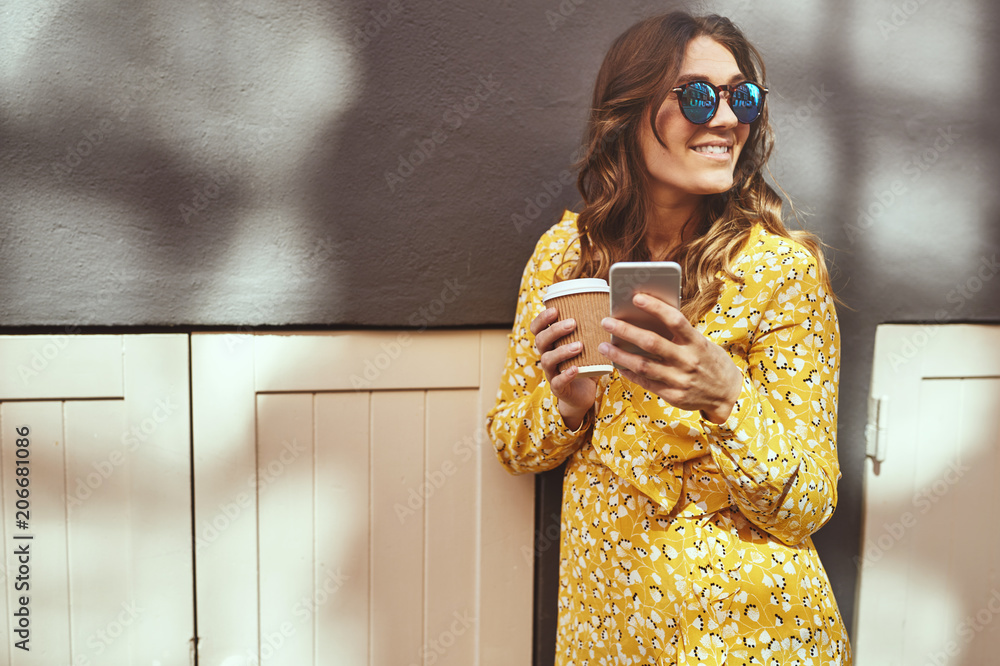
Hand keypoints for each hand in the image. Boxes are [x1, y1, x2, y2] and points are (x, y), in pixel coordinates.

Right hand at [530, 307, 598, 429]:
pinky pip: (557, 381)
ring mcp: (551, 373)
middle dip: (554, 330)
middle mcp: (547, 356)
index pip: (537, 328)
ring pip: (547, 360)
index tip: (555, 310)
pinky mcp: (558, 388)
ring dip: (562, 351)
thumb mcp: (585, 345)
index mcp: (550, 344)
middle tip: (573, 323)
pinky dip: (566, 375)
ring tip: (579, 345)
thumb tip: (608, 305)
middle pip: (540, 341)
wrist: (583, 394)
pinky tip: (576, 369)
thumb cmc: (584, 364)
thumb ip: (590, 329)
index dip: (542, 318)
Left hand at [597, 293, 742, 422]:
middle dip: (626, 330)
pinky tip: (617, 364)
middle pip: (652, 342)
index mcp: (697, 342)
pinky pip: (646, 382)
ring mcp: (680, 380)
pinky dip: (629, 372)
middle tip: (606, 321)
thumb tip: (646, 318)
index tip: (636, 297)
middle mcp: (688, 360)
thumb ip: (678, 334)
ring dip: (620, 354)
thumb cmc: (709, 361)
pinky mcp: (673, 395)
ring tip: (604, 345)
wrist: (727, 393)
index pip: (674, 320)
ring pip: (643, 365)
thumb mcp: (700, 343)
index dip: (655, 307)